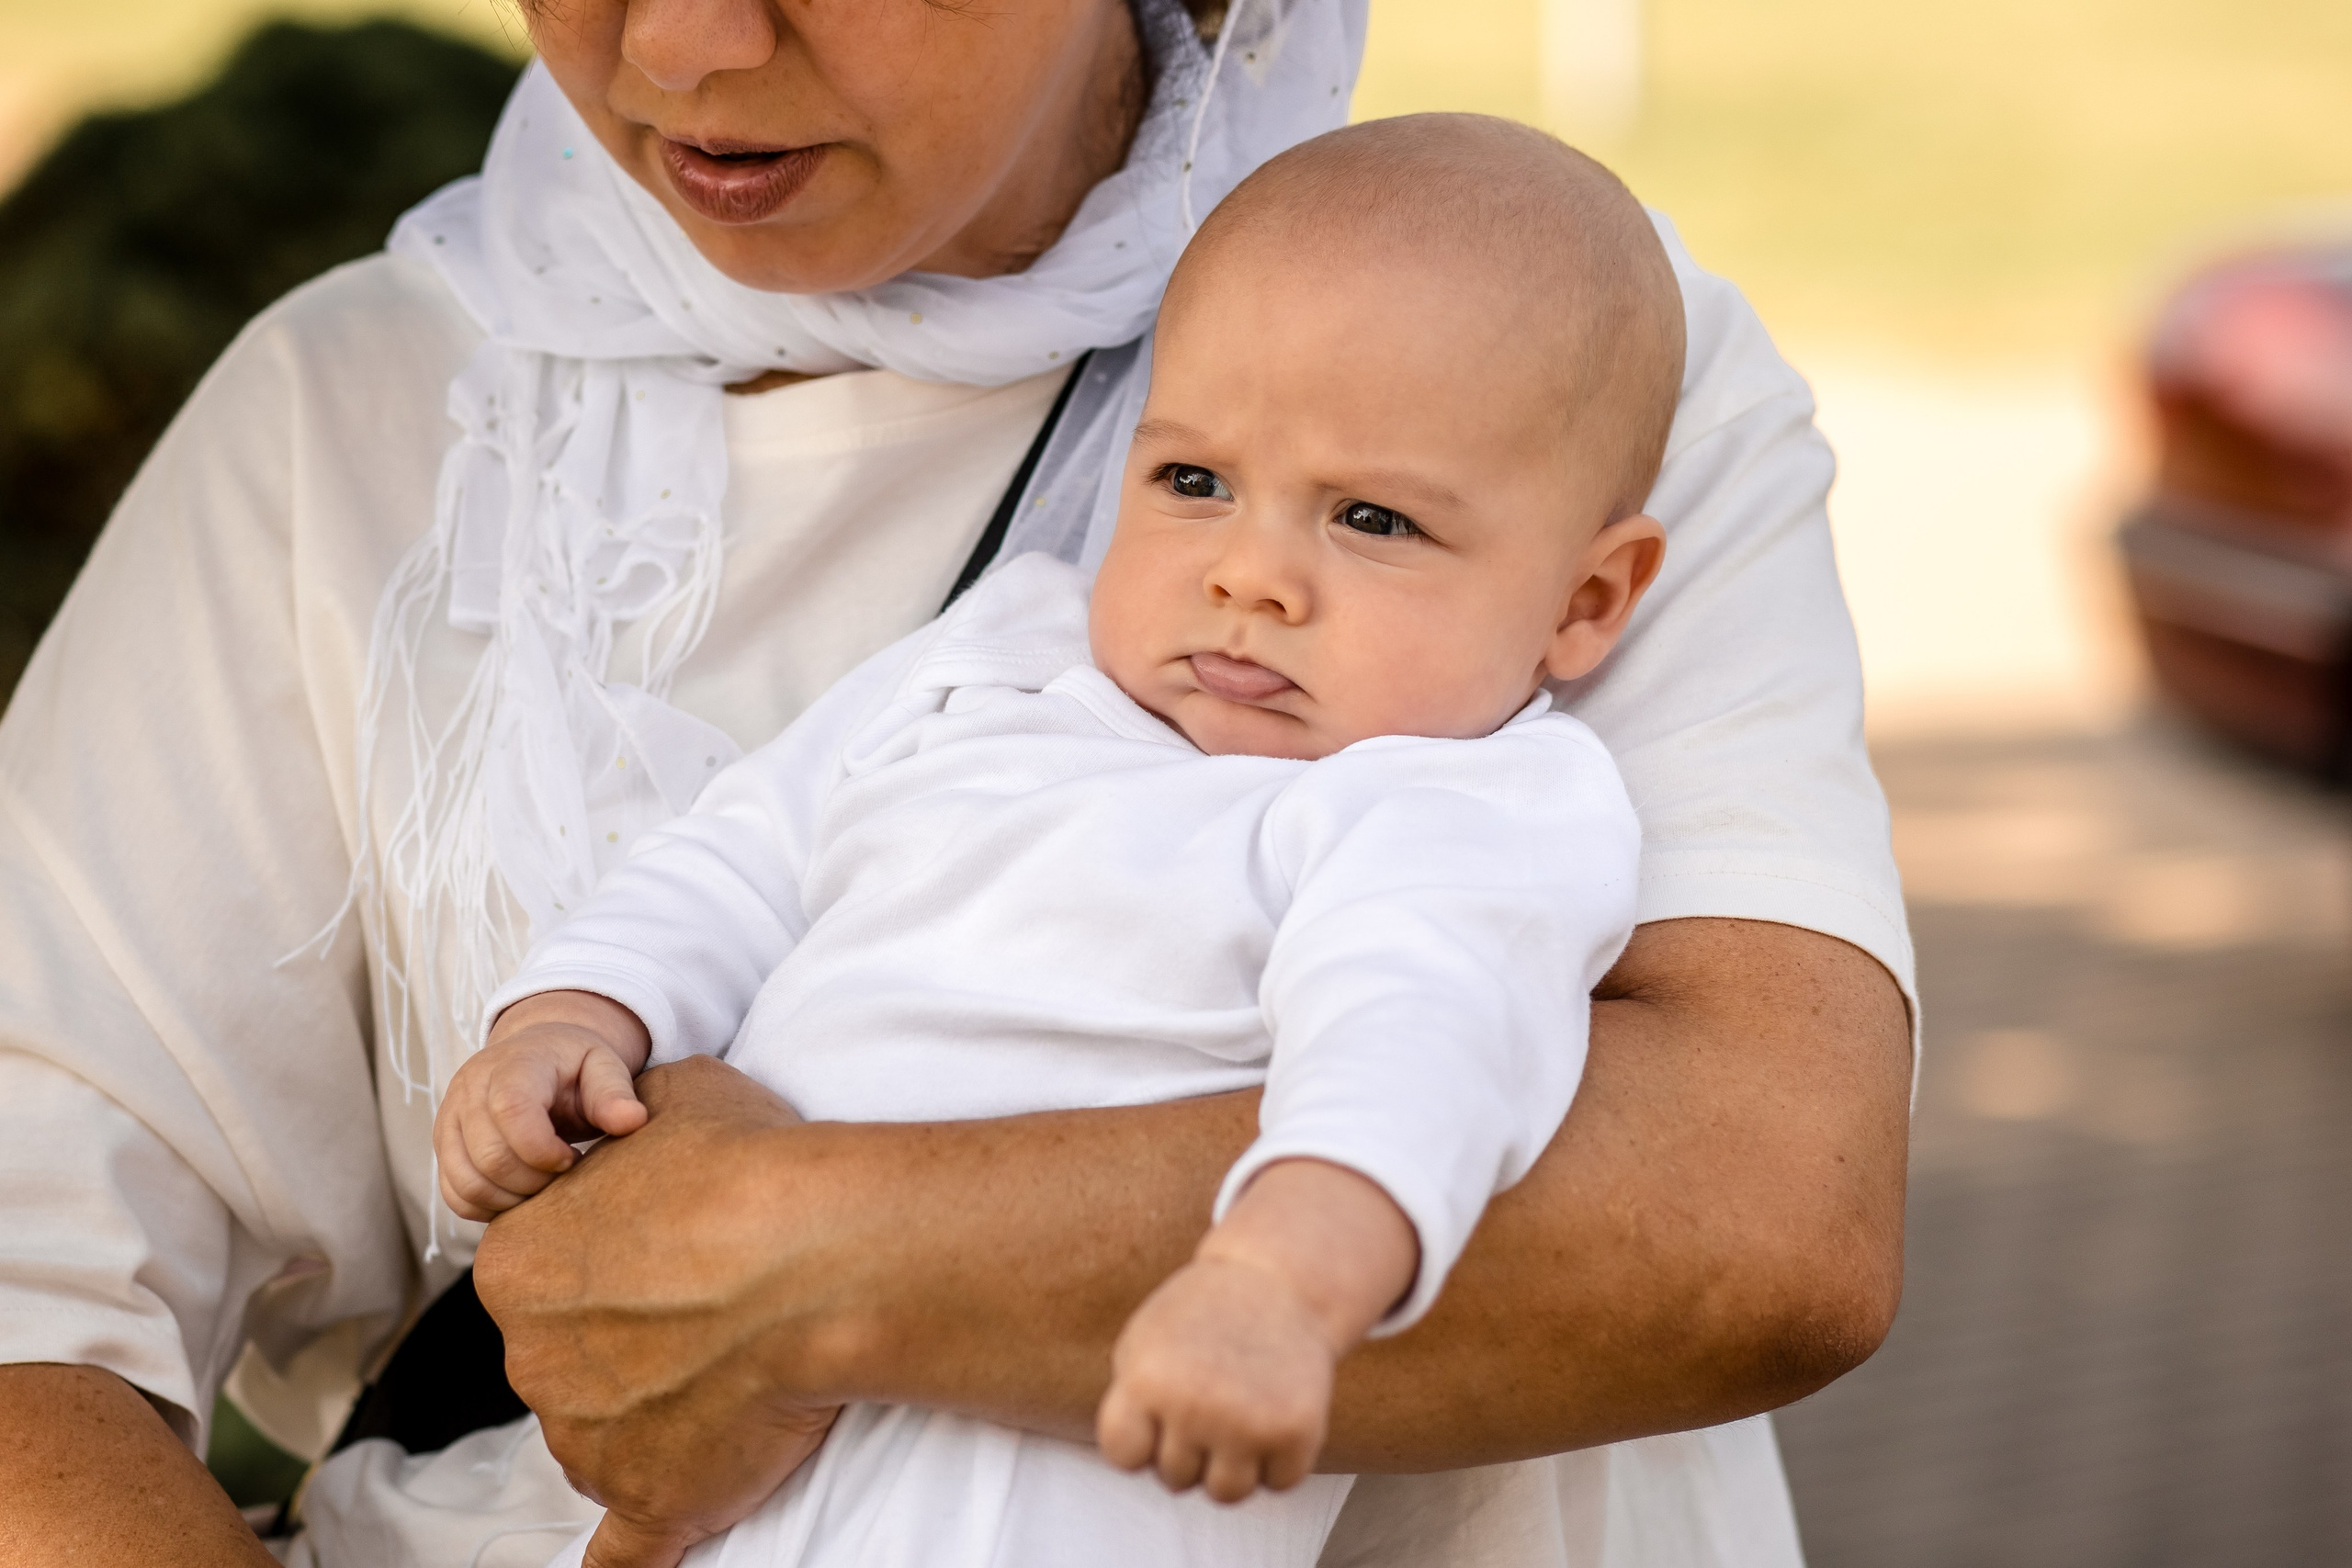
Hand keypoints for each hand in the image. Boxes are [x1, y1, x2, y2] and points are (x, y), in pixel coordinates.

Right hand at [435, 991, 651, 1220]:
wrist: (536, 1055)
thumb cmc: (574, 1066)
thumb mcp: (603, 1065)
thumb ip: (615, 1093)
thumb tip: (634, 1121)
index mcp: (513, 1064)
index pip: (511, 1111)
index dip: (543, 1149)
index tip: (572, 1157)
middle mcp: (470, 1088)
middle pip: (490, 1156)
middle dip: (534, 1180)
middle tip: (564, 1173)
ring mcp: (450, 1118)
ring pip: (467, 1182)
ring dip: (512, 1198)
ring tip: (545, 1181)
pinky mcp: (443, 1147)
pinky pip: (455, 1195)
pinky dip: (488, 1206)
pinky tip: (521, 1191)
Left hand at [474, 1056, 846, 1567]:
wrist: (816, 1253)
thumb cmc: (751, 1166)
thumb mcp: (677, 1093)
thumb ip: (632, 1119)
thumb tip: (630, 1121)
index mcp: (521, 1259)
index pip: (548, 1271)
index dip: (615, 1259)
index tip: (673, 1249)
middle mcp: (533, 1353)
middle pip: (573, 1354)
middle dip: (635, 1336)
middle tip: (718, 1305)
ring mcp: (586, 1436)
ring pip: (607, 1432)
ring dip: (658, 1413)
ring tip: (744, 1369)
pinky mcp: (648, 1499)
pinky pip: (624, 1549)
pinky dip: (629, 1555)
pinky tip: (632, 1564)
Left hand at [1098, 1255, 1333, 1501]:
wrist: (1280, 1281)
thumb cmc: (1205, 1314)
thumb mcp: (1143, 1343)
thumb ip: (1128, 1407)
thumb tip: (1138, 1465)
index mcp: (1147, 1380)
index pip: (1124, 1456)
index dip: (1142, 1440)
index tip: (1160, 1411)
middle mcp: (1194, 1406)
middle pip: (1176, 1479)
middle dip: (1191, 1446)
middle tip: (1213, 1395)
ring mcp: (1247, 1422)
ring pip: (1226, 1494)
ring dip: (1233, 1464)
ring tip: (1239, 1413)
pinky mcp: (1296, 1431)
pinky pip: (1279, 1483)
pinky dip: (1280, 1459)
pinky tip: (1275, 1411)